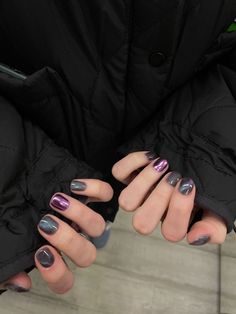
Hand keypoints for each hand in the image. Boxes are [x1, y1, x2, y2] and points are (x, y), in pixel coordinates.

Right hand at [1, 179, 112, 294]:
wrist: (16, 178)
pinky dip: (96, 189)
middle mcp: (70, 238)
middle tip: (48, 224)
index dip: (57, 273)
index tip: (41, 252)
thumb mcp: (2, 240)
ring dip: (79, 215)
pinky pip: (105, 195)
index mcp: (51, 253)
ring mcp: (81, 216)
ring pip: (97, 226)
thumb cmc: (8, 211)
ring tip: (57, 201)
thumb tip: (24, 284)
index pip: (64, 281)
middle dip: (68, 241)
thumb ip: (8, 268)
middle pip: (86, 255)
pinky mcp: (88, 193)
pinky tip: (74, 186)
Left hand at [112, 151, 226, 244]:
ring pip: (126, 201)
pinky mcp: (128, 175)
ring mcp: (139, 194)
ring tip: (162, 164)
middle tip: (174, 176)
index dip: (179, 210)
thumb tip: (193, 238)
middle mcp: (153, 211)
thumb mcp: (218, 205)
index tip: (188, 186)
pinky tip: (151, 155)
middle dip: (159, 197)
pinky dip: (132, 162)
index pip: (171, 232)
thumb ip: (213, 227)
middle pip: (142, 224)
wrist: (197, 153)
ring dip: (144, 181)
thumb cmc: (206, 182)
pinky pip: (118, 173)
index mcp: (175, 222)